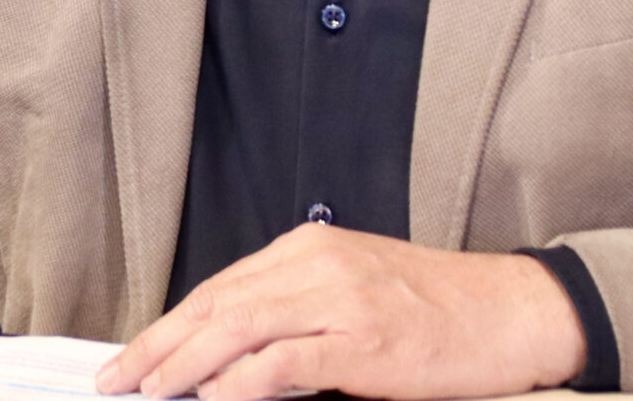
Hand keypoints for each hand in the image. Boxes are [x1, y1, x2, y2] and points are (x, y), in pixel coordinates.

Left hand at [95, 225, 580, 400]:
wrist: (513, 311)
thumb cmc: (440, 307)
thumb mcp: (358, 288)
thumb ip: (298, 309)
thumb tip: (231, 353)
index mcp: (313, 246)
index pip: (220, 286)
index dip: (169, 324)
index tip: (133, 355)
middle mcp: (320, 263)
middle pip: (217, 303)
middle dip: (159, 345)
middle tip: (119, 379)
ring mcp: (343, 299)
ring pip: (240, 326)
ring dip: (185, 362)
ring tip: (152, 390)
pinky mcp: (367, 342)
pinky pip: (288, 360)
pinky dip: (243, 381)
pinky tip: (216, 397)